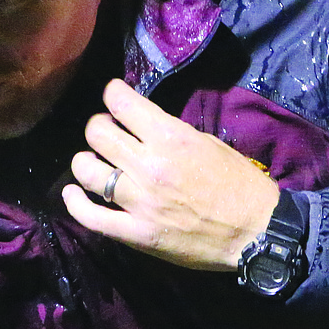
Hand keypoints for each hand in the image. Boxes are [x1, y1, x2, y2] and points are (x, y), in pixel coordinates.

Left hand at [62, 79, 279, 270]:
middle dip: (98, 126)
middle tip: (107, 134)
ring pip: (87, 170)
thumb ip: (168, 133)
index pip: (120, 102)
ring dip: (85, 161)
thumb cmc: (239, 184)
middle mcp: (149, 166)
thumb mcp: (207, 143)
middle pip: (97, 133)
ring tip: (93, 162)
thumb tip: (138, 123)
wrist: (256, 232)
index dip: (112, 94)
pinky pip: (91, 217)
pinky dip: (75, 202)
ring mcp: (140, 202)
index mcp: (170, 138)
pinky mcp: (136, 234)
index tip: (114, 99)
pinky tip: (72, 192)